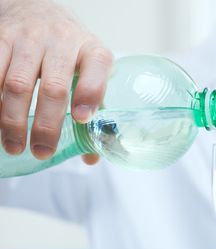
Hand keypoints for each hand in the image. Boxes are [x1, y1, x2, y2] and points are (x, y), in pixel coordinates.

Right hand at [0, 0, 112, 163]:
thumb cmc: (70, 52)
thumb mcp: (90, 71)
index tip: (81, 119)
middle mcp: (62, 41)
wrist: (37, 9)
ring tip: (14, 145)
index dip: (90, 94)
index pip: (97, 68)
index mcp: (92, 51)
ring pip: (17, 84)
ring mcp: (29, 39)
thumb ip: (94, 109)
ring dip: (12, 119)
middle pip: (53, 87)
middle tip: (42, 151)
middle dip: (46, 124)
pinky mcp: (1, 39)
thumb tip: (91, 157)